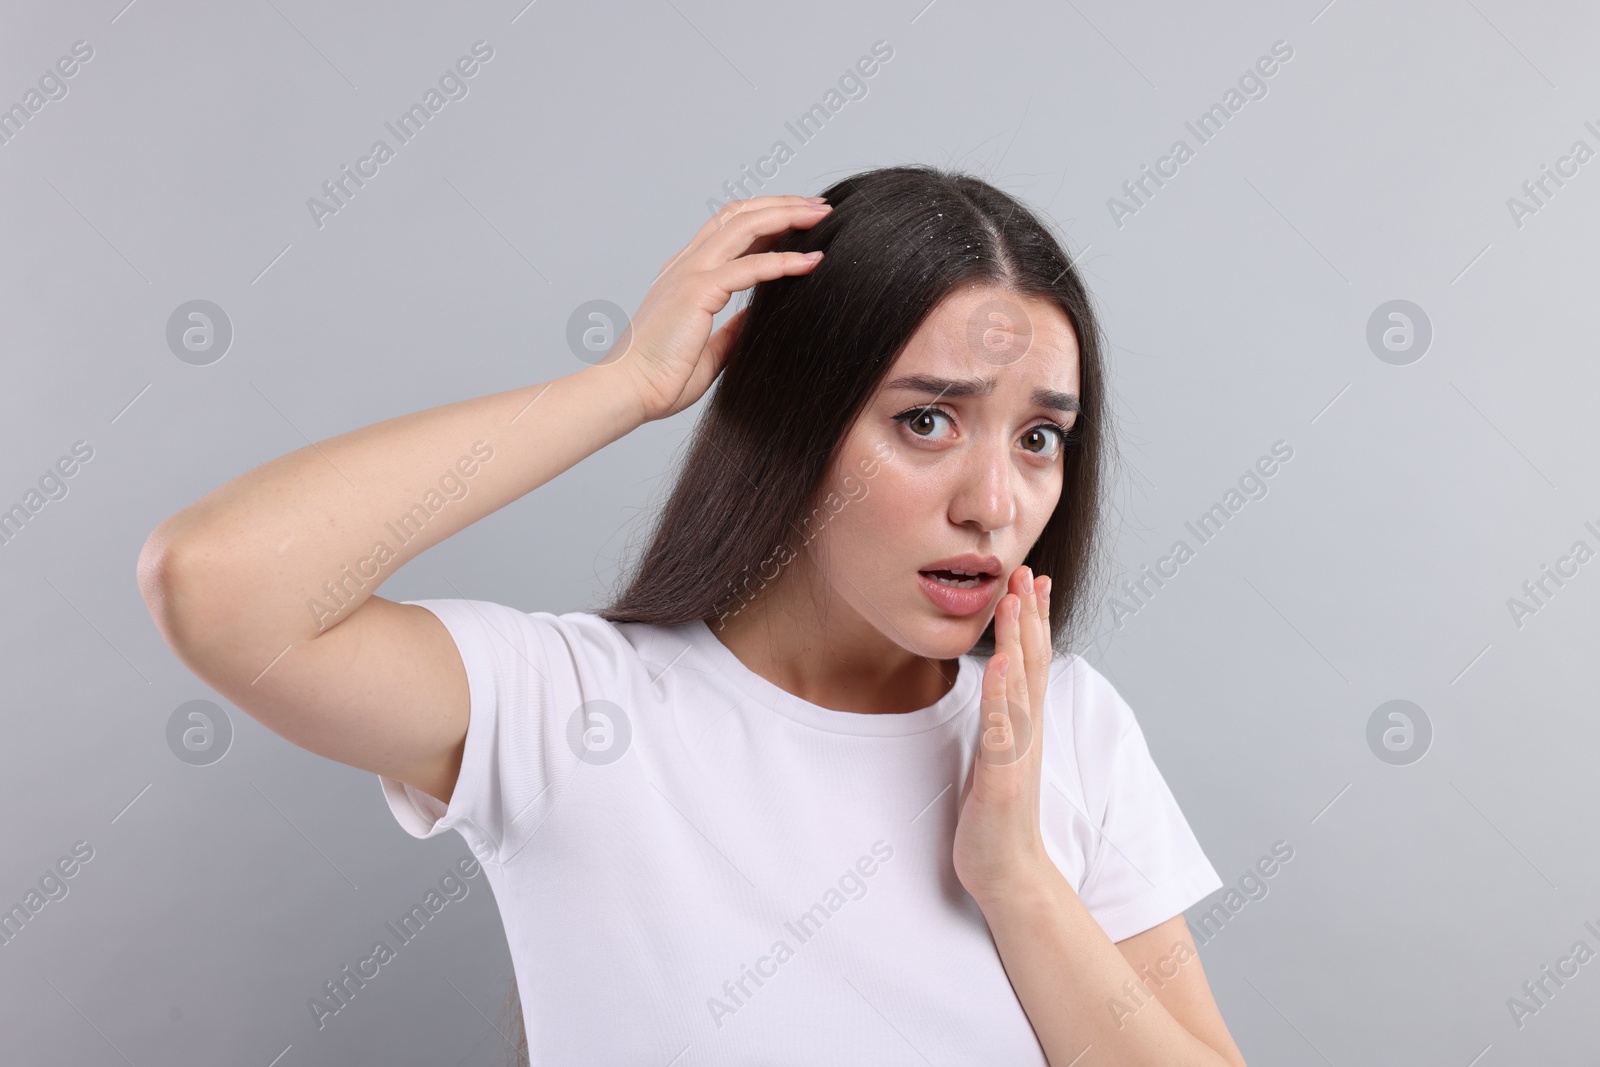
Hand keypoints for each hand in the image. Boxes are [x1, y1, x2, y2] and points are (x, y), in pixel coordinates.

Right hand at [612, 195, 831, 421]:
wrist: (629, 392)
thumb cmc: (660, 378)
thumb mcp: (709, 350)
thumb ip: (731, 329)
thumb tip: (754, 318)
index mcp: (684, 275)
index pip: (728, 228)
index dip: (765, 217)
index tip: (800, 222)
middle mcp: (686, 265)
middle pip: (739, 214)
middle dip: (782, 205)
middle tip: (819, 208)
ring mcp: (690, 273)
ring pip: (745, 225)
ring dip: (787, 216)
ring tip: (822, 216)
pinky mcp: (697, 291)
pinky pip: (749, 267)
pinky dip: (784, 260)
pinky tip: (812, 261)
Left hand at [952, 565, 1054, 906]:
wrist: (1010, 873)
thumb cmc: (998, 817)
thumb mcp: (999, 756)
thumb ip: (1001, 722)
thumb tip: (998, 689)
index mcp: (1023, 726)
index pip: (1030, 663)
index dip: (1031, 620)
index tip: (1030, 579)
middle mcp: (1026, 733)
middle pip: (1031, 664)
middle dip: (1029, 615)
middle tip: (1028, 570)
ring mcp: (1017, 755)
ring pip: (1019, 687)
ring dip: (1017, 641)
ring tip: (1014, 601)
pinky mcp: (1003, 780)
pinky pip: (1003, 731)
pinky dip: (1001, 695)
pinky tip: (998, 665)